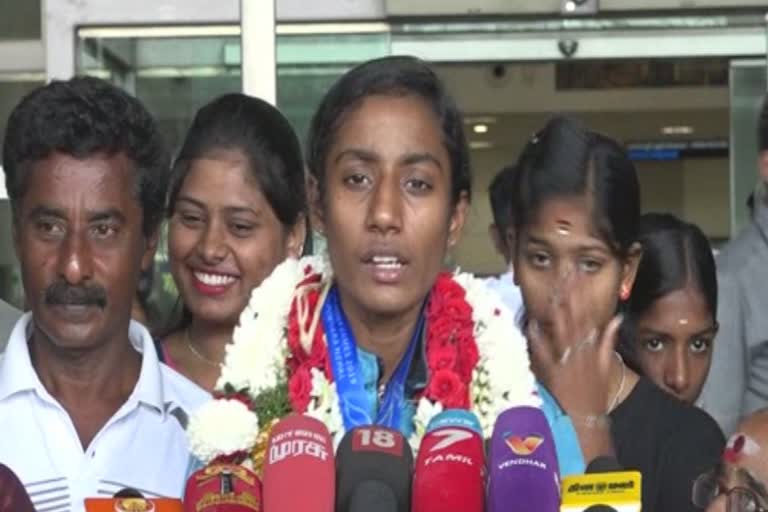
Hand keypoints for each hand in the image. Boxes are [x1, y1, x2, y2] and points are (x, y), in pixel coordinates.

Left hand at [528, 271, 623, 417]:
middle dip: (569, 296)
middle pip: (574, 318)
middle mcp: (580, 351)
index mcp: (592, 347)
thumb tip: (615, 319)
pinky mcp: (551, 371)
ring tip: (551, 292)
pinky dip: (538, 338)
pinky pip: (543, 351)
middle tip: (564, 276)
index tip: (578, 278)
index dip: (582, 296)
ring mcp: (566, 360)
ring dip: (555, 312)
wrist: (586, 417)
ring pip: (560, 331)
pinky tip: (531, 323)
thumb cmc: (595, 391)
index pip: (588, 316)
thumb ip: (608, 340)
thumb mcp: (606, 364)